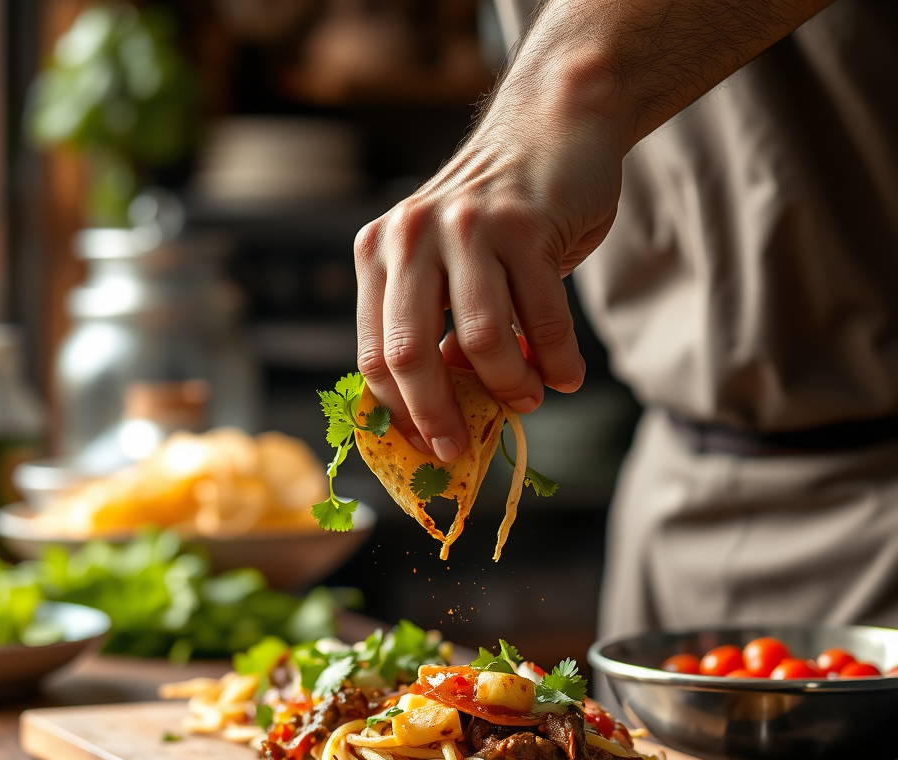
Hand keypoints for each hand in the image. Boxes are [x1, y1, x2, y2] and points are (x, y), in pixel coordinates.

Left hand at [354, 78, 623, 460]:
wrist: (550, 130)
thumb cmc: (495, 222)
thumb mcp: (445, 270)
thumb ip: (435, 331)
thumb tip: (443, 413)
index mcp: (380, 254)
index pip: (374, 354)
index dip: (399, 412)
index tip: (426, 446)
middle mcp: (411, 238)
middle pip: (409, 354)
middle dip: (437, 415)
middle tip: (460, 449)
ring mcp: (466, 227)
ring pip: (480, 341)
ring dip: (509, 387)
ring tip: (529, 400)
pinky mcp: (522, 224)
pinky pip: (541, 317)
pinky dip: (557, 359)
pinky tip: (565, 376)